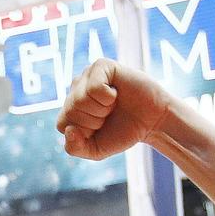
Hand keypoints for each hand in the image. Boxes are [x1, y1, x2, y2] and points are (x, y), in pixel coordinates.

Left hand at [56, 59, 176, 160]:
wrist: (152, 121)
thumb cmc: (122, 131)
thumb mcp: (96, 149)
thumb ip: (75, 148)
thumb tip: (69, 130)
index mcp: (69, 109)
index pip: (62, 125)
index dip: (85, 132)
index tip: (100, 127)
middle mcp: (74, 90)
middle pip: (71, 111)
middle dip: (94, 120)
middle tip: (109, 114)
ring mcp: (87, 75)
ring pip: (80, 100)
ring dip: (102, 109)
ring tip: (113, 104)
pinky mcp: (101, 65)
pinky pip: (94, 88)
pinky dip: (108, 97)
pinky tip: (116, 93)